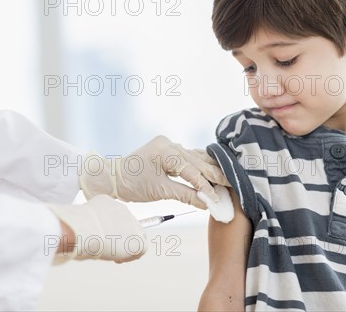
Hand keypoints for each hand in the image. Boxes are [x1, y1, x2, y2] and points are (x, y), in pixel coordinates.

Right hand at [46, 195, 146, 263]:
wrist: (80, 231)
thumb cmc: (74, 229)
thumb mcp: (81, 222)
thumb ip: (90, 226)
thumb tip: (87, 238)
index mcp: (108, 203)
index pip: (117, 218)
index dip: (113, 231)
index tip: (104, 240)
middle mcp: (122, 210)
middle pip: (129, 226)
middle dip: (121, 239)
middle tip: (110, 250)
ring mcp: (132, 222)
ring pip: (137, 236)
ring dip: (126, 248)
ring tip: (113, 256)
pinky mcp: (137, 238)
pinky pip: (141, 249)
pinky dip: (131, 257)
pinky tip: (118, 259)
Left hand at [78, 136, 229, 209]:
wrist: (113, 178)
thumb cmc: (133, 184)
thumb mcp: (160, 191)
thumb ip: (186, 195)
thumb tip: (207, 203)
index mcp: (166, 151)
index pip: (192, 171)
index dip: (206, 186)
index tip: (218, 198)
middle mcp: (169, 144)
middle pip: (197, 161)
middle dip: (214, 175)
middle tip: (232, 185)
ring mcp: (168, 145)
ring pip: (195, 158)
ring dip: (210, 169)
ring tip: (227, 179)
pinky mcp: (167, 149)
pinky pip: (188, 157)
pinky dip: (199, 165)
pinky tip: (213, 170)